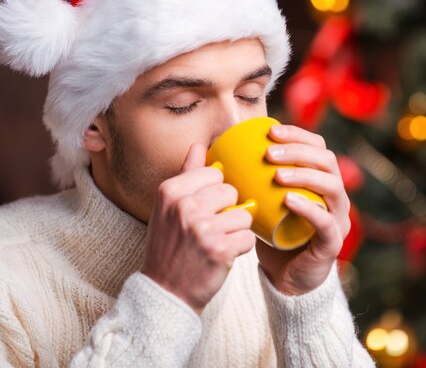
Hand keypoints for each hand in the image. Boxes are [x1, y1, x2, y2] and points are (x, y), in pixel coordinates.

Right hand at [141, 143, 255, 313]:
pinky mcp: (220, 249)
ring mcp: (202, 229)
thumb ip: (188, 174)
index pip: (214, 173)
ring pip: (243, 216)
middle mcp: (184, 206)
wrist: (165, 292)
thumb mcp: (169, 207)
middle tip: (210, 229)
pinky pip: (248, 238)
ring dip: (235, 231)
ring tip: (216, 242)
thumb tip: (199, 145)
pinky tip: (222, 255)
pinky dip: (240, 248)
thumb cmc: (170, 245)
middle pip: (231, 192)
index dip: (215, 192)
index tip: (202, 209)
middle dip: (228, 211)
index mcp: (170, 191)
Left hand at [256, 125, 350, 295]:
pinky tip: (289, 200)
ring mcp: (337, 219)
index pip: (318, 147)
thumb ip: (241, 176)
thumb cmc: (271, 235)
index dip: (298, 134)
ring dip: (305, 176)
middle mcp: (333, 196)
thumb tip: (205, 149)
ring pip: (332, 187)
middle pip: (327, 161)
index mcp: (319, 180)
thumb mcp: (257, 201)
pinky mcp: (332, 242)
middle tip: (270, 154)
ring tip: (277, 175)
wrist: (283, 278)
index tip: (270, 131)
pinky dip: (309, 208)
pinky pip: (326, 222)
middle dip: (299, 152)